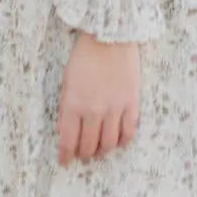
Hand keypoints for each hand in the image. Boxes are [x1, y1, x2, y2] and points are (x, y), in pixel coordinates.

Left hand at [57, 31, 140, 165]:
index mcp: (72, 105)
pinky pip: (128, 132)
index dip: (66, 155)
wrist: (110, 35)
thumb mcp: (67, 81)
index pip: (68, 141)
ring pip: (109, 143)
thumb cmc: (84, 55)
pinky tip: (119, 140)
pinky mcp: (131, 103)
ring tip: (101, 148)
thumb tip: (66, 130)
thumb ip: (66, 108)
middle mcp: (93, 111)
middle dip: (85, 154)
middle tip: (84, 154)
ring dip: (103, 150)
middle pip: (89, 145)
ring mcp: (114, 109)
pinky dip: (123, 141)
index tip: (65, 161)